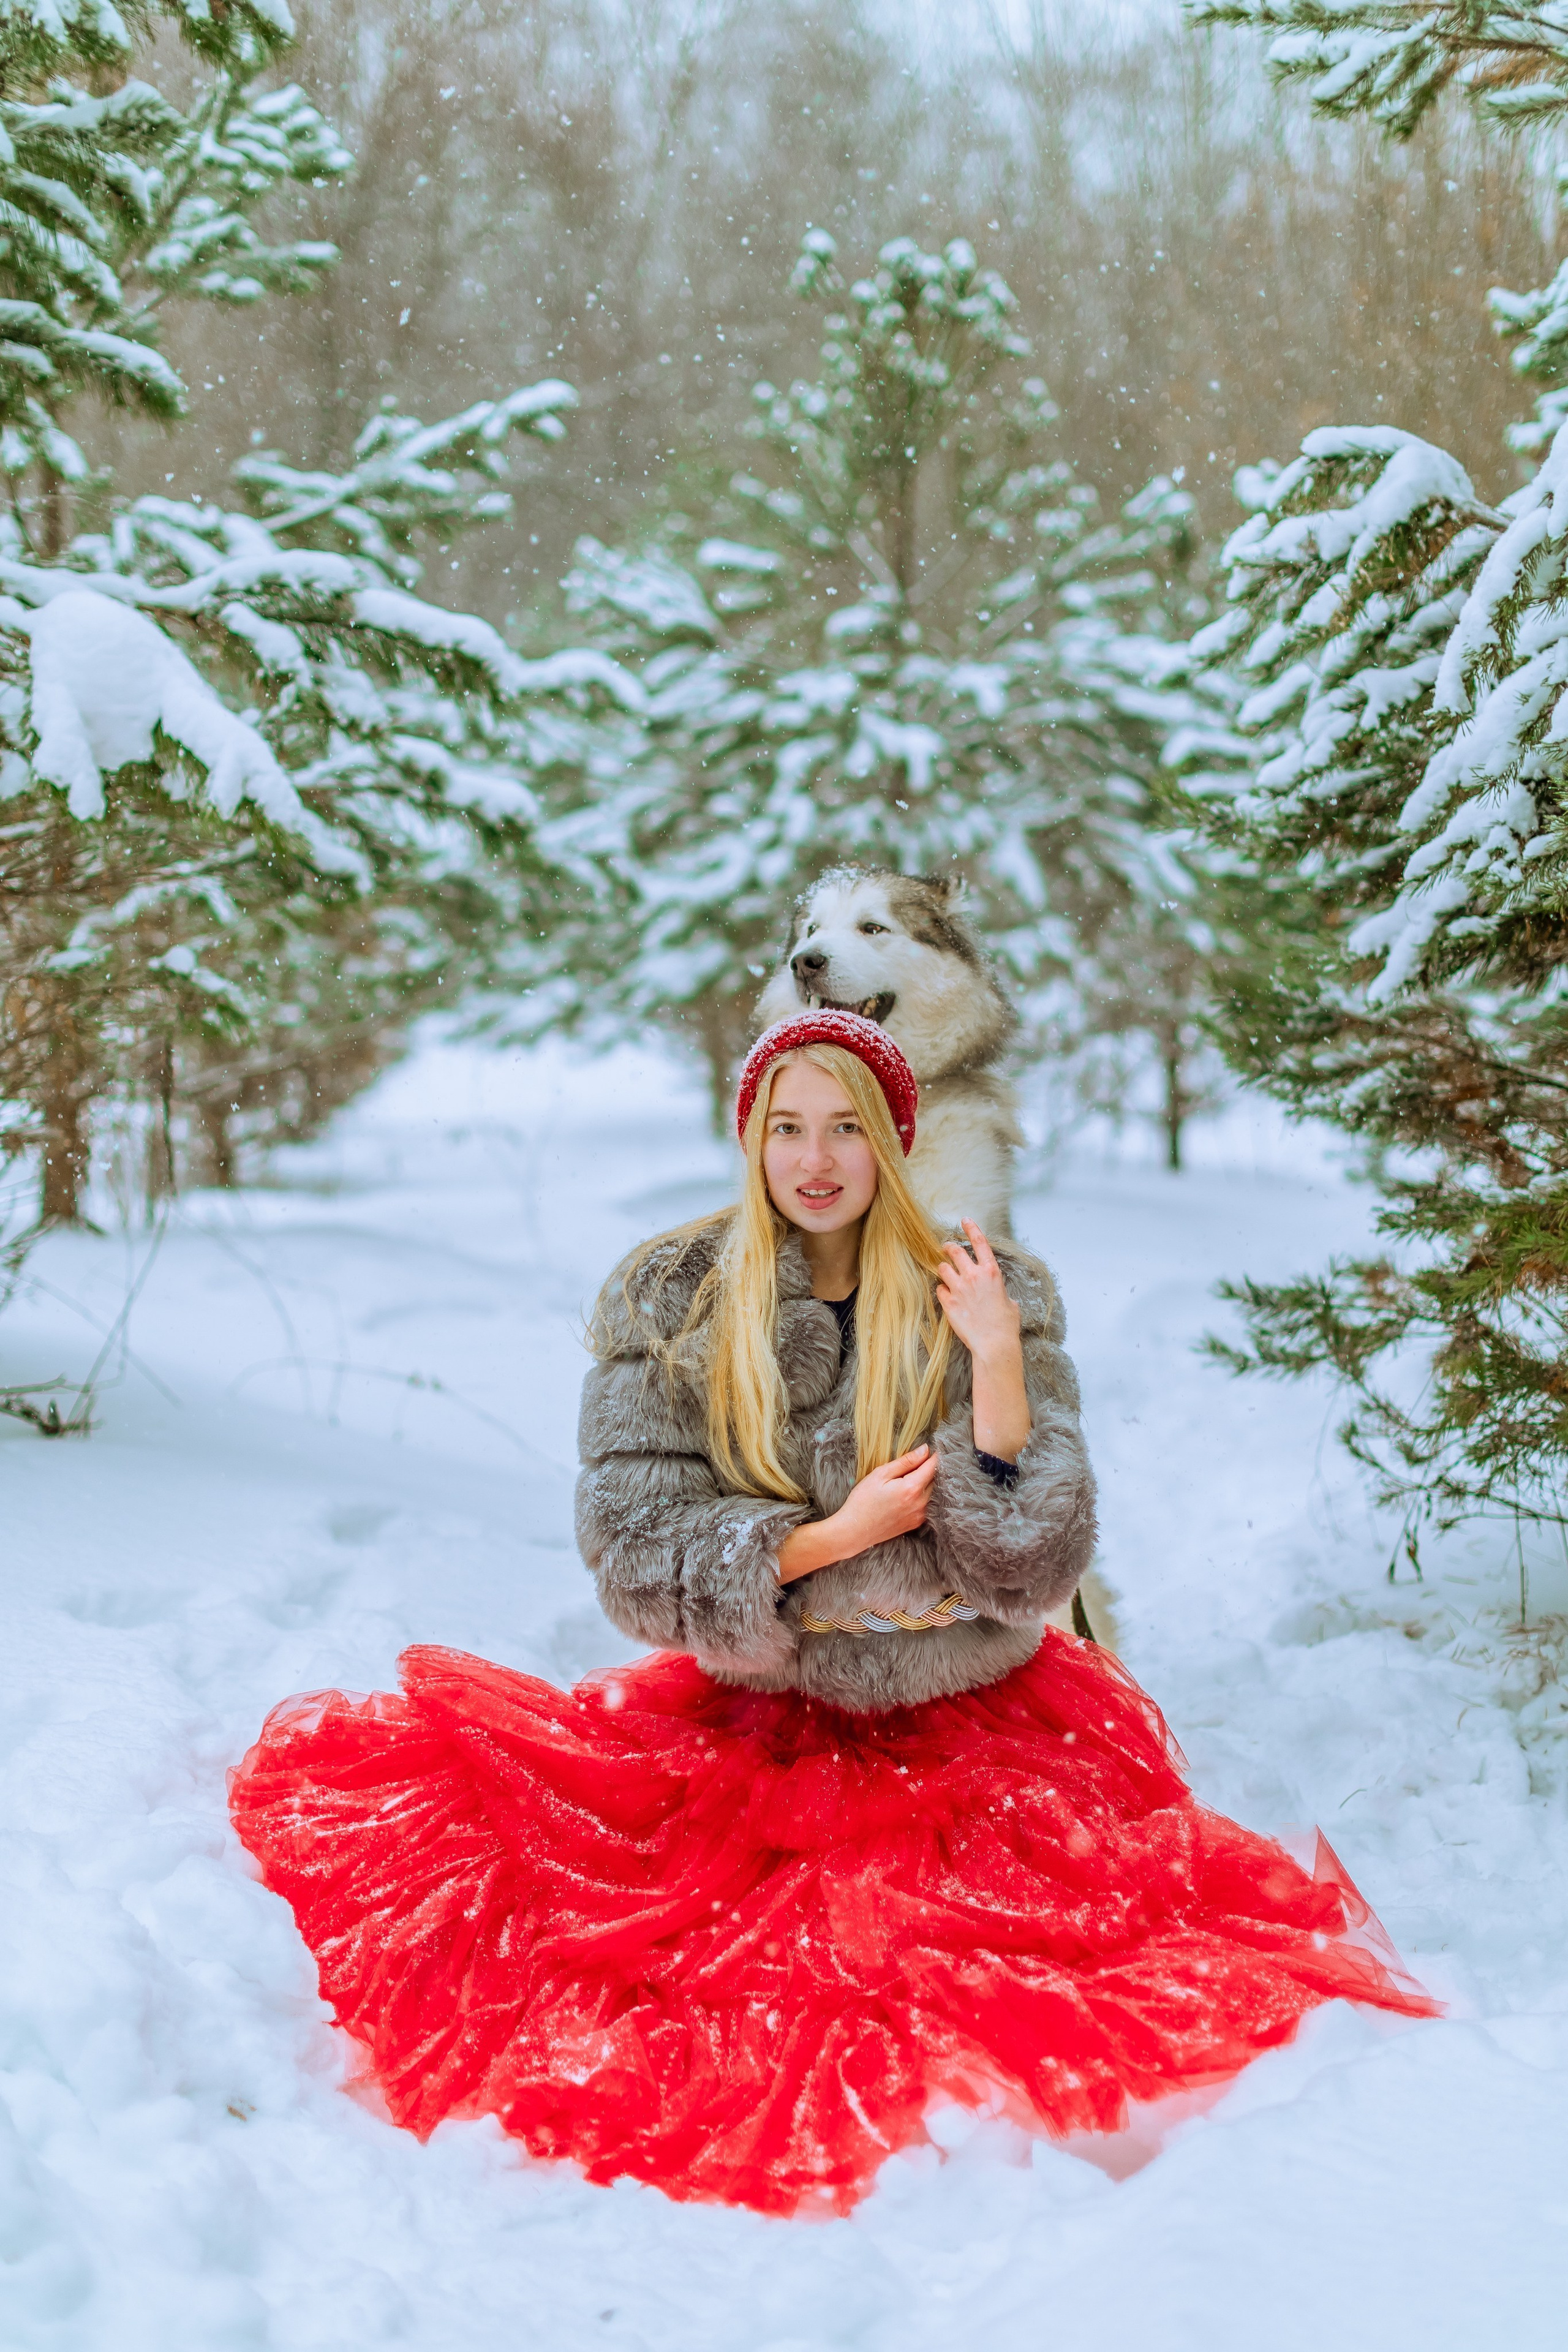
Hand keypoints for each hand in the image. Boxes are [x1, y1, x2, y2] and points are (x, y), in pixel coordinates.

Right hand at [775, 1446, 937, 1583]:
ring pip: (933, 1492)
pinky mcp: (916, 1523)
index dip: (935, 1455)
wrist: (854, 1531)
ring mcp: (920, 1515)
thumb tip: (924, 1450)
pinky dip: (924, 1495)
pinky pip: (927, 1504)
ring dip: (928, 1482)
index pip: (933, 1466)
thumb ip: (905, 1462)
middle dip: (931, 1468)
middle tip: (920, 1459)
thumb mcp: (880, 1474)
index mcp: (912, 1488)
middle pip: (936, 1480)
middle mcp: (921, 1503)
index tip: (933, 1447)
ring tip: (914, 1474)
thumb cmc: (862, 1501)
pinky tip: (910, 1491)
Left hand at [936, 1220, 1021, 1361]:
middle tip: (946, 1248)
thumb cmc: (1006, 1325)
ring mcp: (959, 1288)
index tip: (965, 1220)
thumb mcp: (1010, 1302)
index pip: (980, 1242)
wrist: (994, 1344)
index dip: (971, 1228)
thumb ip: (1001, 1292)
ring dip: (944, 1269)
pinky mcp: (948, 1302)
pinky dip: (942, 1290)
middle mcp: (974, 1276)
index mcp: (992, 1272)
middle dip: (948, 1247)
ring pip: (942, 1268)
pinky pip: (939, 1289)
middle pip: (954, 1251)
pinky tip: (948, 1297)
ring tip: (947, 1275)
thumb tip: (999, 1295)